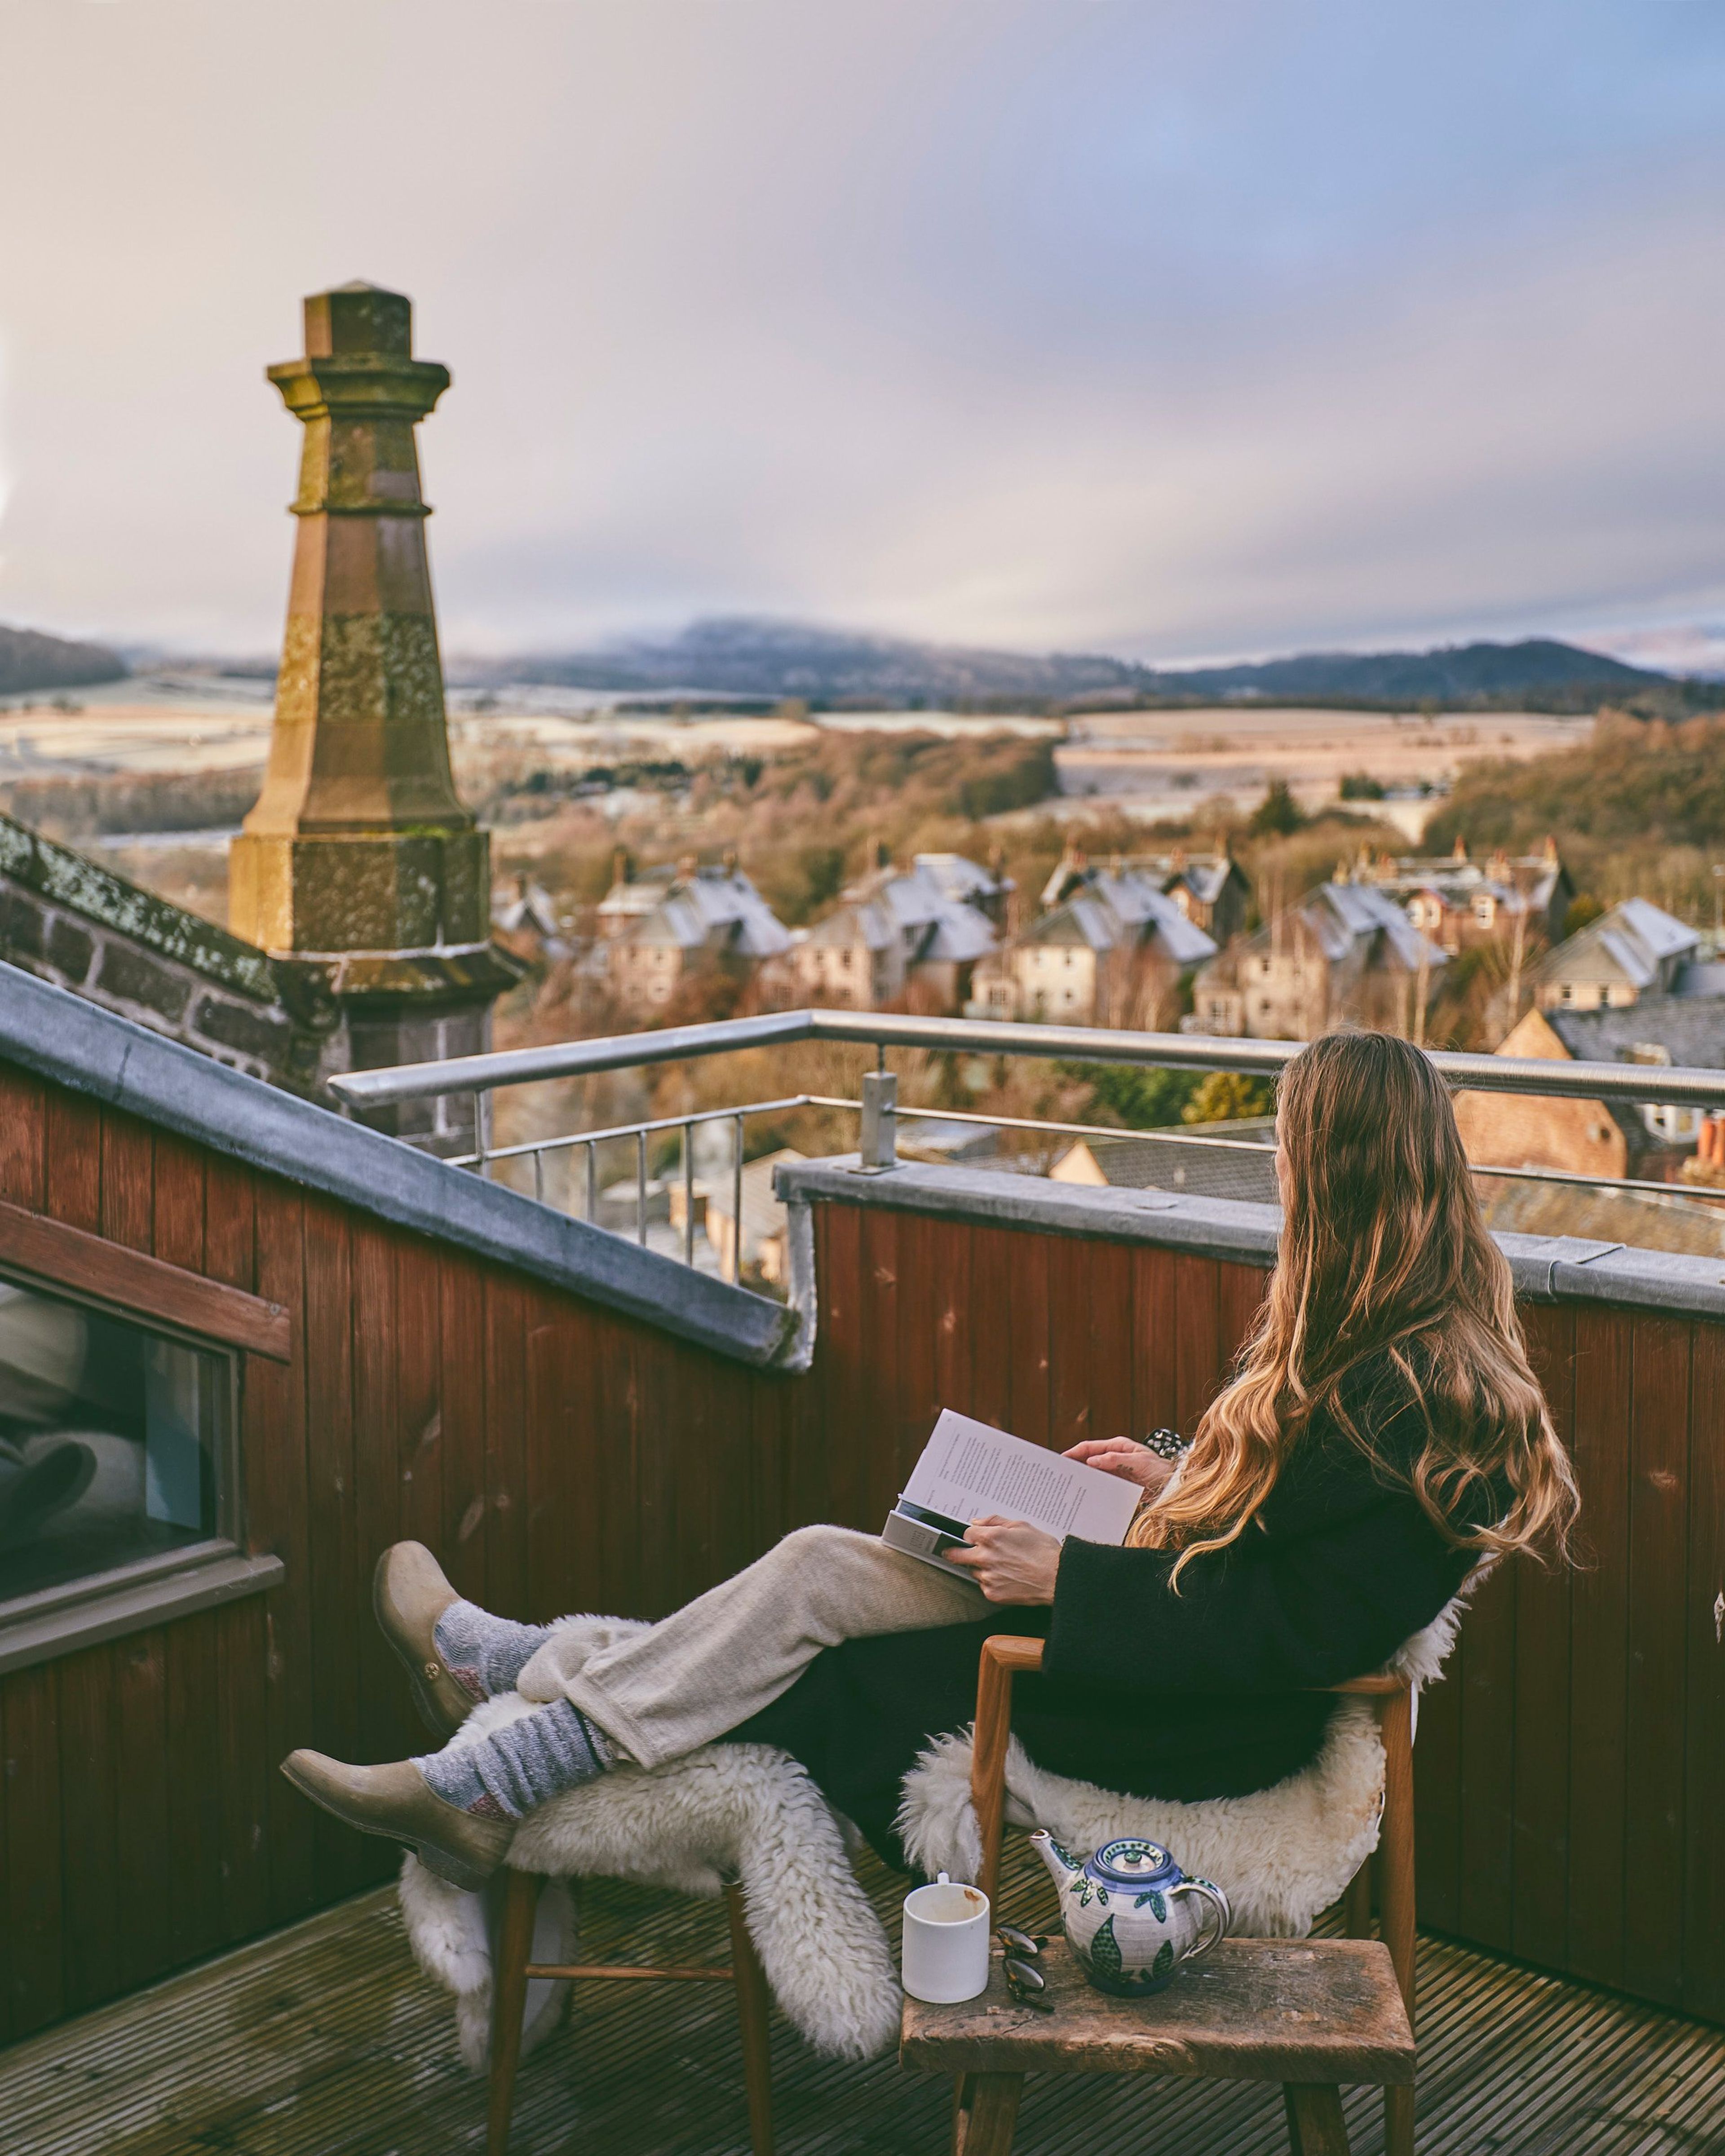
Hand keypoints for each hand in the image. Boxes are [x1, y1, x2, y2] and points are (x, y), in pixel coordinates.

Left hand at [945, 1516, 1061, 1603]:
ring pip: (973, 1571)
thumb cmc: (1043, 1552)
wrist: (1056, 1577)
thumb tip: (978, 1521)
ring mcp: (987, 1577)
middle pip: (956, 1554)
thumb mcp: (1022, 1526)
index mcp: (991, 1537)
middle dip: (954, 1552)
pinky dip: (990, 1582)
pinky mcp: (992, 1593)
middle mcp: (985, 1557)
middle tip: (952, 1552)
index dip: (971, 1535)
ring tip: (1000, 1566)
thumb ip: (995, 1521)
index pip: (966, 1534)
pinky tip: (1006, 1578)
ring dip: (980, 1568)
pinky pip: (983, 1586)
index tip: (973, 1538)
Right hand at [1064, 1435, 1175, 1498]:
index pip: (1090, 1447)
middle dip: (1074, 1465)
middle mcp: (1115, 1456)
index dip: (1074, 1452)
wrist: (1175, 1487)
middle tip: (1060, 1475)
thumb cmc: (1160, 1471)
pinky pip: (1102, 1484)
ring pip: (1094, 1473)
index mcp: (1118, 1446)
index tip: (1061, 1460)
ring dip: (1082, 1478)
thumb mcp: (1139, 1463)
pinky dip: (1093, 1487)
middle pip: (1089, 1459)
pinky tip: (1085, 1495)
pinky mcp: (1120, 1483)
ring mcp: (1117, 1470)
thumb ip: (1116, 1460)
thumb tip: (1092, 1461)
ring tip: (1068, 1487)